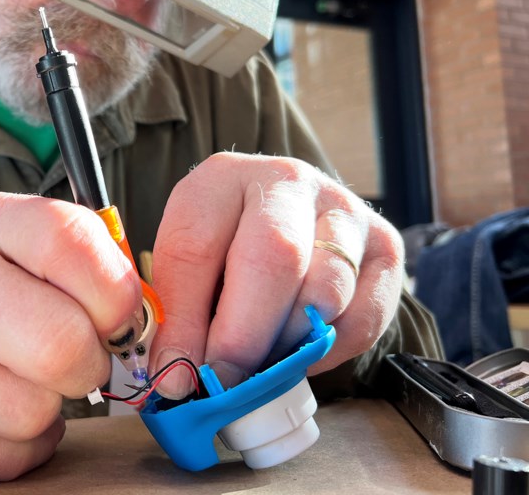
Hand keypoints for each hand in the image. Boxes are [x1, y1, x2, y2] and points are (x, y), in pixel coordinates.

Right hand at [0, 193, 141, 479]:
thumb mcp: (22, 261)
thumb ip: (88, 274)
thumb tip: (145, 324)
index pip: (73, 241)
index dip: (115, 296)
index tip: (113, 321)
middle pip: (62, 343)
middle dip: (84, 370)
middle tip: (67, 365)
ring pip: (33, 410)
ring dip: (41, 415)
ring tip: (10, 386)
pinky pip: (1, 454)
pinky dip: (8, 449)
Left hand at [148, 152, 403, 395]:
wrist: (284, 223)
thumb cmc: (223, 250)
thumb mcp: (185, 267)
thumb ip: (176, 314)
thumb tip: (176, 380)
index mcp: (222, 178)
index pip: (197, 247)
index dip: (184, 320)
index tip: (177, 375)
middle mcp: (288, 182)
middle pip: (275, 258)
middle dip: (244, 336)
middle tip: (224, 382)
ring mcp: (344, 210)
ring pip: (325, 291)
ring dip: (287, 344)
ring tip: (259, 365)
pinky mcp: (384, 246)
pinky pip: (363, 316)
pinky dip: (329, 350)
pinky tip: (299, 351)